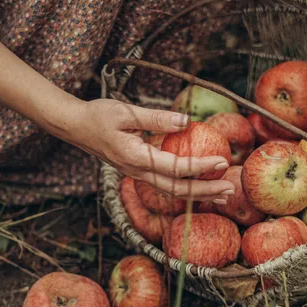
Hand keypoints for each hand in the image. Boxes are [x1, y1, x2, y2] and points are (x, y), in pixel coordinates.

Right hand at [70, 100, 234, 203]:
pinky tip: (200, 186)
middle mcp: (137, 172)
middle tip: (231, 189)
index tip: (223, 162)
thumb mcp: (126, 112)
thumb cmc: (99, 115)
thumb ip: (156, 118)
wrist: (75, 126)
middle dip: (205, 191)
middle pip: (176, 190)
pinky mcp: (138, 171)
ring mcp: (137, 174)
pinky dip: (186, 188)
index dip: (200, 167)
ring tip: (223, 195)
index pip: (175, 168)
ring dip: (198, 194)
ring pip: (171, 191)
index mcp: (135, 158)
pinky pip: (165, 184)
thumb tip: (186, 121)